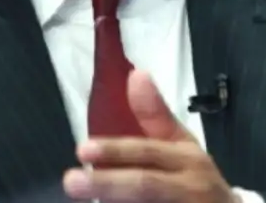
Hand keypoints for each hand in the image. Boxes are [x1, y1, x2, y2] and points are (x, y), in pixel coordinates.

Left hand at [63, 70, 236, 201]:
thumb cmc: (194, 174)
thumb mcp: (181, 144)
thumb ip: (155, 114)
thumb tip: (136, 74)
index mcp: (188, 159)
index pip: (148, 151)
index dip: (115, 150)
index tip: (82, 150)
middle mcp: (190, 187)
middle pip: (145, 185)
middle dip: (107, 184)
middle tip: (71, 182)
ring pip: (146, 202)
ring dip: (115, 200)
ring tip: (84, 197)